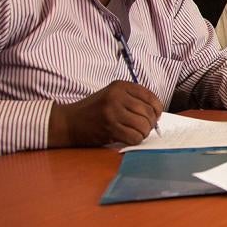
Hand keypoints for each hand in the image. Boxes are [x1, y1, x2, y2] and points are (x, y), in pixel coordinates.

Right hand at [48, 80, 162, 147]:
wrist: (69, 122)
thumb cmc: (94, 110)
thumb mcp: (112, 95)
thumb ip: (132, 99)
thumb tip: (156, 112)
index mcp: (120, 86)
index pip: (150, 97)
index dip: (157, 109)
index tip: (155, 116)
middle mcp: (117, 97)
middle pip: (148, 112)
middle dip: (150, 123)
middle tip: (144, 128)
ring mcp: (113, 112)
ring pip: (143, 126)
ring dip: (143, 133)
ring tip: (136, 133)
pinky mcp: (110, 128)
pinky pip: (134, 137)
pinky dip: (136, 140)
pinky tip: (130, 138)